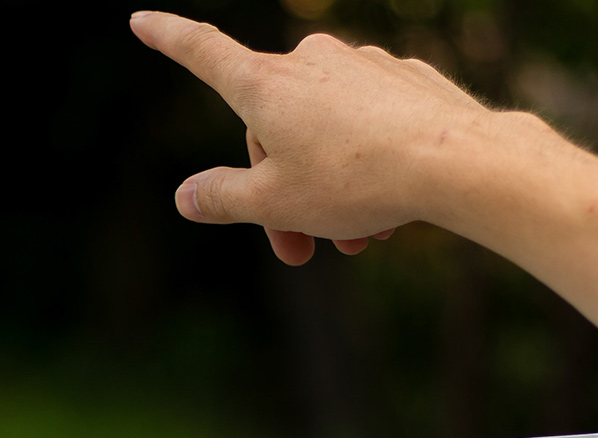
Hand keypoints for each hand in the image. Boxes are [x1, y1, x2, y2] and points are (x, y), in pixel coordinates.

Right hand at [129, 10, 494, 264]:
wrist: (457, 161)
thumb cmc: (360, 181)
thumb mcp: (277, 204)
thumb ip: (224, 198)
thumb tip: (186, 196)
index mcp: (265, 85)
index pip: (202, 52)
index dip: (168, 38)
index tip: (140, 19)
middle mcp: (309, 61)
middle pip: (273, 128)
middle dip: (280, 192)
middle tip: (301, 253)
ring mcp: (361, 64)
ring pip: (327, 132)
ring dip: (330, 190)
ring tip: (357, 241)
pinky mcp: (405, 78)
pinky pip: (370, 125)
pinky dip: (369, 165)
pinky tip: (392, 207)